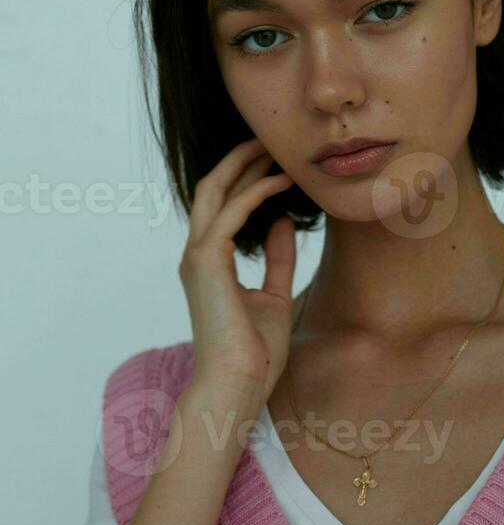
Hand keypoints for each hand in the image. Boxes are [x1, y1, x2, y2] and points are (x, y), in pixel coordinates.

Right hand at [178, 137, 296, 403]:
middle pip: (212, 187)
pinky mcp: (206, 262)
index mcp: (209, 262)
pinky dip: (256, 192)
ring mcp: (197, 256)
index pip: (222, 205)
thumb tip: (284, 223)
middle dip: (239, 159)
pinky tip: (281, 182)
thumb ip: (277, 259)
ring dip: (246, 165)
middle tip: (271, 139)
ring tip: (276, 148)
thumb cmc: (254, 352)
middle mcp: (198, 254)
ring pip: (215, 191)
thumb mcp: (274, 295)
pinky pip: (230, 213)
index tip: (275, 160)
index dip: (245, 177)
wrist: (238, 385)